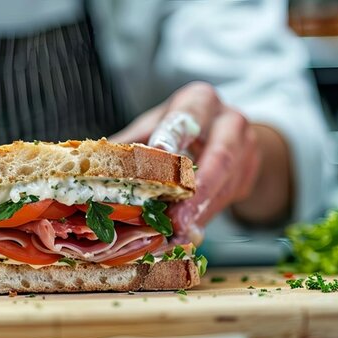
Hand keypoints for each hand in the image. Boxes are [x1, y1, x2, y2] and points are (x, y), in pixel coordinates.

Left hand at [110, 82, 260, 245]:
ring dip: (200, 214)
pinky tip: (185, 234)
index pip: (186, 119)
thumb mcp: (153, 128)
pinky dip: (204, 221)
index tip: (160, 154)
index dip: (172, 138)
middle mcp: (229, 121)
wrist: (225, 133)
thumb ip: (129, 146)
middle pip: (220, 156)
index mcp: (199, 101)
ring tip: (175, 236)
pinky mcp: (250, 176)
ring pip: (226, 186)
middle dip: (198, 191)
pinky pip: (229, 203)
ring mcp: (247, 149)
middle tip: (177, 220)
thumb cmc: (176, 130)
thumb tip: (87, 167)